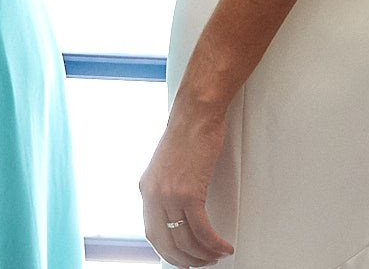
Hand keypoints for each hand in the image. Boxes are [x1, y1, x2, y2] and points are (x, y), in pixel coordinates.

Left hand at [140, 97, 233, 266]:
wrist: (196, 114)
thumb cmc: (188, 132)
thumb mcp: (166, 164)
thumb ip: (166, 187)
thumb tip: (176, 208)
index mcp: (146, 189)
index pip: (152, 233)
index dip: (168, 251)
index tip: (181, 257)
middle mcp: (153, 195)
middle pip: (167, 242)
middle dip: (186, 259)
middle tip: (200, 263)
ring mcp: (169, 194)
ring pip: (186, 240)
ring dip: (204, 254)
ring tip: (216, 255)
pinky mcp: (189, 192)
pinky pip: (202, 229)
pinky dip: (214, 243)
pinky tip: (222, 245)